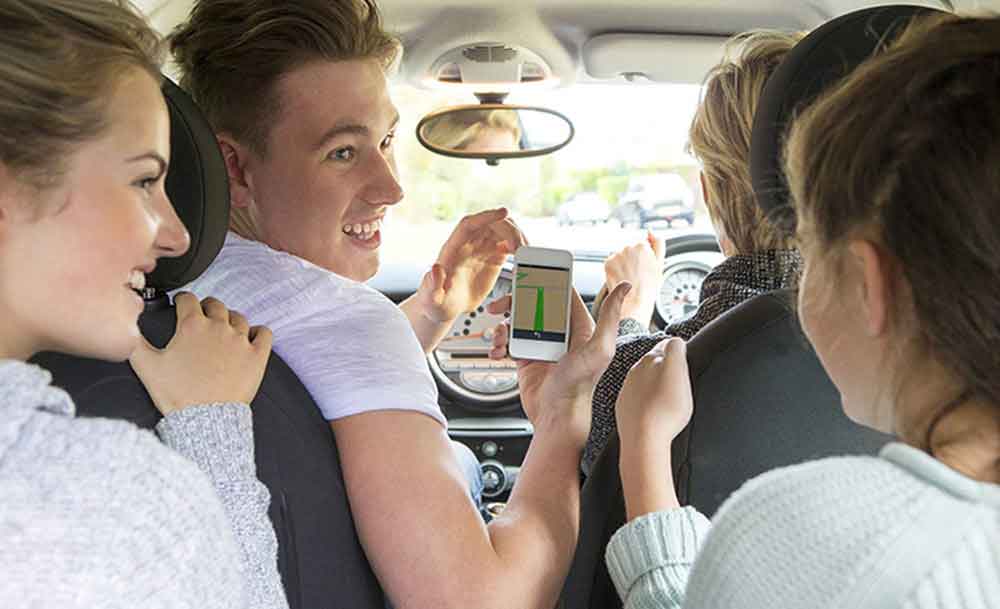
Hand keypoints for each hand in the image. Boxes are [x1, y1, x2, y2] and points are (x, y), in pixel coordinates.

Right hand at [129, 292, 272, 414]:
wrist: (204, 419)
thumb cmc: (177, 395)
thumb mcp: (146, 366)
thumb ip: (134, 343)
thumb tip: (126, 329)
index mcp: (192, 326)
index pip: (188, 299)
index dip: (182, 300)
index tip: (180, 304)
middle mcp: (219, 327)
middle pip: (215, 305)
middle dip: (206, 307)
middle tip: (202, 317)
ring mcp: (241, 340)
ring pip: (239, 317)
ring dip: (230, 319)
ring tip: (224, 328)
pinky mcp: (257, 355)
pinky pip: (264, 333)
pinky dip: (258, 332)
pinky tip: (251, 337)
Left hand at [415, 208, 525, 323]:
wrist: (445, 309)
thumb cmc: (436, 303)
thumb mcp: (432, 299)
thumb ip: (433, 286)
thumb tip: (435, 269)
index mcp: (452, 250)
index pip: (469, 225)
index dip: (486, 216)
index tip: (504, 212)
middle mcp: (468, 245)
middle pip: (490, 224)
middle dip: (508, 229)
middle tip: (519, 247)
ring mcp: (481, 250)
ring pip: (502, 231)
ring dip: (516, 237)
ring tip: (524, 253)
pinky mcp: (492, 258)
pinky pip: (508, 244)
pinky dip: (518, 247)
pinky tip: (523, 258)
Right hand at [486, 283, 631, 446]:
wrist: (557, 417)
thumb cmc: (580, 388)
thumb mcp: (599, 348)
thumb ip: (610, 316)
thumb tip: (625, 287)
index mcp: (579, 326)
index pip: (561, 293)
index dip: (545, 281)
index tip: (530, 273)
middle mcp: (560, 333)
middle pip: (534, 305)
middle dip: (516, 303)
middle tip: (502, 306)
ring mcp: (542, 345)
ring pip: (518, 322)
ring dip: (504, 325)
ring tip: (501, 337)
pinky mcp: (527, 358)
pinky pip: (510, 342)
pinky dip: (500, 343)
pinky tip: (499, 350)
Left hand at [602, 230, 664, 326]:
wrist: (634, 301)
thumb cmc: (649, 285)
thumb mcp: (660, 263)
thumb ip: (658, 243)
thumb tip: (650, 230)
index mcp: (642, 245)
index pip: (641, 246)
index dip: (643, 258)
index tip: (644, 268)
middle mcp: (628, 247)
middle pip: (630, 250)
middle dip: (632, 259)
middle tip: (637, 274)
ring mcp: (616, 254)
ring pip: (620, 256)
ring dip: (623, 263)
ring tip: (629, 277)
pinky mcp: (607, 262)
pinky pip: (612, 263)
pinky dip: (615, 269)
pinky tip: (621, 278)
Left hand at [615, 337, 692, 449]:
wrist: (643, 439)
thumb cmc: (665, 408)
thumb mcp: (678, 372)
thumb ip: (676, 351)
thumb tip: (674, 341)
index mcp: (650, 359)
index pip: (669, 345)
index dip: (680, 351)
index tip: (687, 360)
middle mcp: (636, 371)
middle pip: (656, 362)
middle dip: (667, 366)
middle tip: (680, 380)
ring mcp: (628, 389)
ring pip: (646, 379)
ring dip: (656, 383)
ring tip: (669, 398)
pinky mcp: (624, 406)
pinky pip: (639, 398)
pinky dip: (647, 400)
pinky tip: (655, 410)